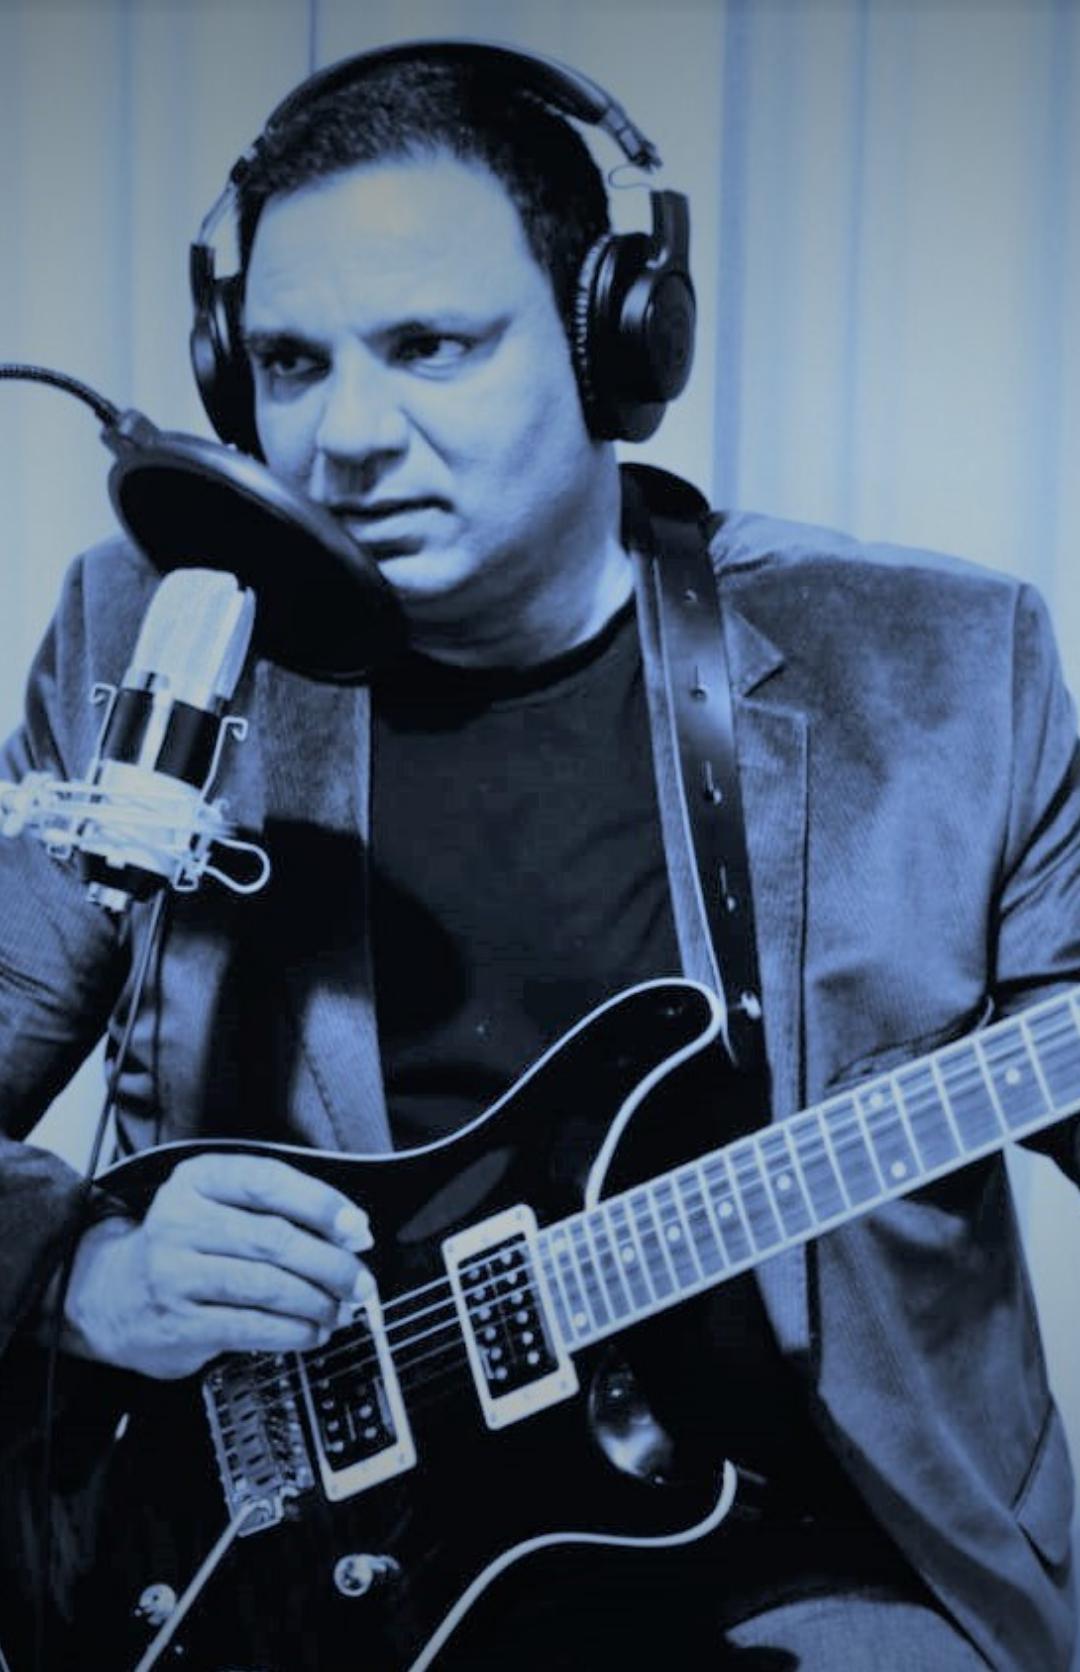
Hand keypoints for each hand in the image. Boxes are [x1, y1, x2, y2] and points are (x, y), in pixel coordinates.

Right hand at [56, 1153, 374, 1379]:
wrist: (109, 1295)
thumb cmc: (184, 1246)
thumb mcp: (218, 1206)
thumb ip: (280, 1210)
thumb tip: (353, 1233)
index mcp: (198, 1180)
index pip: (267, 1182)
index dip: (320, 1204)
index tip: (357, 1227)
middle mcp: (181, 1220)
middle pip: (274, 1238)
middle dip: (330, 1263)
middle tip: (361, 1281)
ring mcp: (175, 1273)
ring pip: (266, 1285)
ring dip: (316, 1301)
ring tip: (340, 1309)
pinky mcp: (178, 1322)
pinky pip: (251, 1326)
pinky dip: (293, 1331)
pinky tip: (312, 1331)